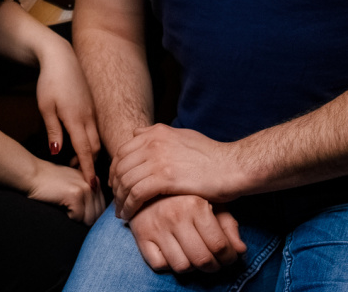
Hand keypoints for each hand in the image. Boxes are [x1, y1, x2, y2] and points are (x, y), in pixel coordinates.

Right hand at [27, 160, 105, 224]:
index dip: (91, 215)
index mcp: (93, 180)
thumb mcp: (72, 184)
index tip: (79, 214)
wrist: (32, 174)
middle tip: (70, 212)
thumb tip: (95, 216)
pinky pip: (78, 218)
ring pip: (90, 218)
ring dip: (77, 218)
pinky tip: (60, 205)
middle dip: (84, 219)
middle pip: (97, 215)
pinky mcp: (75, 194)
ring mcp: (85, 188)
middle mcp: (93, 183)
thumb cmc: (48, 182)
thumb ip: (86, 194)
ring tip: (66, 208)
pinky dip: (68, 217)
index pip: (102, 208)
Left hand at [36, 37, 101, 186]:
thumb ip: (54, 131)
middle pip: (95, 147)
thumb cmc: (50, 82)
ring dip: (90, 152)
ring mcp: (92, 110)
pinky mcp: (91, 105)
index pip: (85, 151)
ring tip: (79, 163)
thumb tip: (57, 152)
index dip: (89, 169)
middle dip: (91, 164)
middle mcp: (89, 116)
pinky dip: (91, 140)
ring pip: (96, 137)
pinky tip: (81, 143)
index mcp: (77, 119)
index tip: (92, 185)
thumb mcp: (46, 108)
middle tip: (84, 178)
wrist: (61, 57)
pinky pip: (95, 128)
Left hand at [111, 124, 236, 218]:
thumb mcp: (183, 136)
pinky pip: (136, 193)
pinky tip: (129, 215)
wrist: (232, 167)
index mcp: (156, 132)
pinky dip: (129, 206)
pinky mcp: (165, 177)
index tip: (117, 184)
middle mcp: (154, 141)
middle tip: (117, 200)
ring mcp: (158, 158)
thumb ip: (159, 135)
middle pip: (120, 166)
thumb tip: (138, 133)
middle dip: (115, 185)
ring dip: (120, 199)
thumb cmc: (211, 157)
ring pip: (125, 180)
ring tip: (121, 212)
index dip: (115, 170)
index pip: (123, 150)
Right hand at [128, 195, 245, 273]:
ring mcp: (156, 227)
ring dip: (192, 267)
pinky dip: (169, 264)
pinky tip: (175, 252)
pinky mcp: (141, 236)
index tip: (229, 257)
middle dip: (213, 266)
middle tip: (215, 262)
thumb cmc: (183, 193)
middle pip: (202, 259)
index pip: (219, 246)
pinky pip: (159, 265)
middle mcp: (175, 216)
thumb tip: (241, 250)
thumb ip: (228, 224)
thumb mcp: (209, 200)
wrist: (146, 181)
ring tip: (195, 256)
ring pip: (182, 266)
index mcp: (195, 205)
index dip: (229, 257)